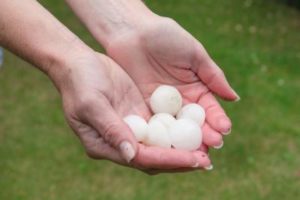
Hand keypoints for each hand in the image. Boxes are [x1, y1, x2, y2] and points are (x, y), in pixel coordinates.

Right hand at [51, 52, 210, 173]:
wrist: (79, 64)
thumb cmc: (80, 83)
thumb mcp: (92, 105)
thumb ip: (111, 130)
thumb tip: (131, 155)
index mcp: (105, 145)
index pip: (142, 159)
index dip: (169, 160)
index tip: (194, 159)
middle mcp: (120, 142)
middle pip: (154, 158)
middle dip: (181, 160)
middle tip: (207, 160)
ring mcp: (131, 128)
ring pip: (160, 145)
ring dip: (182, 149)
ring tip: (207, 149)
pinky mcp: (138, 115)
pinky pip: (161, 128)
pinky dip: (177, 132)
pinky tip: (194, 130)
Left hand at [106, 17, 238, 148]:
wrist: (132, 32)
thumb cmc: (165, 37)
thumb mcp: (194, 54)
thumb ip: (213, 76)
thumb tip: (234, 98)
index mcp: (196, 88)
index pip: (209, 108)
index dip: (217, 119)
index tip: (224, 130)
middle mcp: (180, 101)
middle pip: (194, 124)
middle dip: (204, 136)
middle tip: (211, 148)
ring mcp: (162, 108)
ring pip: (175, 129)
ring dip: (184, 142)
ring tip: (193, 154)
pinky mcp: (143, 109)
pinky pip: (154, 125)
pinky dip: (161, 137)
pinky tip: (168, 147)